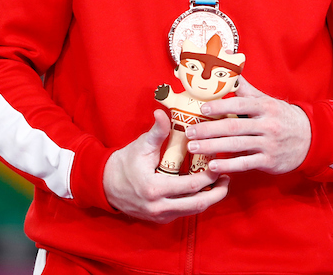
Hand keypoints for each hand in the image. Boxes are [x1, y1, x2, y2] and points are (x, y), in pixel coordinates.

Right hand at [102, 110, 229, 223]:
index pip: (191, 185)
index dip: (209, 175)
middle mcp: (159, 207)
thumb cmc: (124, 163)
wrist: (105, 185)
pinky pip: (184, 212)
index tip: (218, 162)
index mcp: (155, 189)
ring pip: (192, 211)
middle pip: (197, 204)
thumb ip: (156, 132)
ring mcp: (160, 215)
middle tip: (227, 177)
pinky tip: (203, 190)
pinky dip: (196, 202)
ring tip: (220, 184)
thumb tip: (163, 112)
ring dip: (209, 198)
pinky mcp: (160, 219)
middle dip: (217, 192)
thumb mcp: (140, 146)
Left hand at [185, 79, 310, 174]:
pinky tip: (213, 165)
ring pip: (236, 145)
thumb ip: (247, 90)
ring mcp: (268, 144)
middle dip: (209, 129)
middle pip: (234, 126)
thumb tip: (231, 71)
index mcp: (264, 107)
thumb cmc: (282, 117)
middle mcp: (267, 124)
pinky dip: (228, 164)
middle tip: (189, 131)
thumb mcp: (267, 101)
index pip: (240, 104)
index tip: (202, 109)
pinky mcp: (269, 161)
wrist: (309, 138)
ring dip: (212, 147)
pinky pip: (245, 163)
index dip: (220, 106)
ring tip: (193, 147)